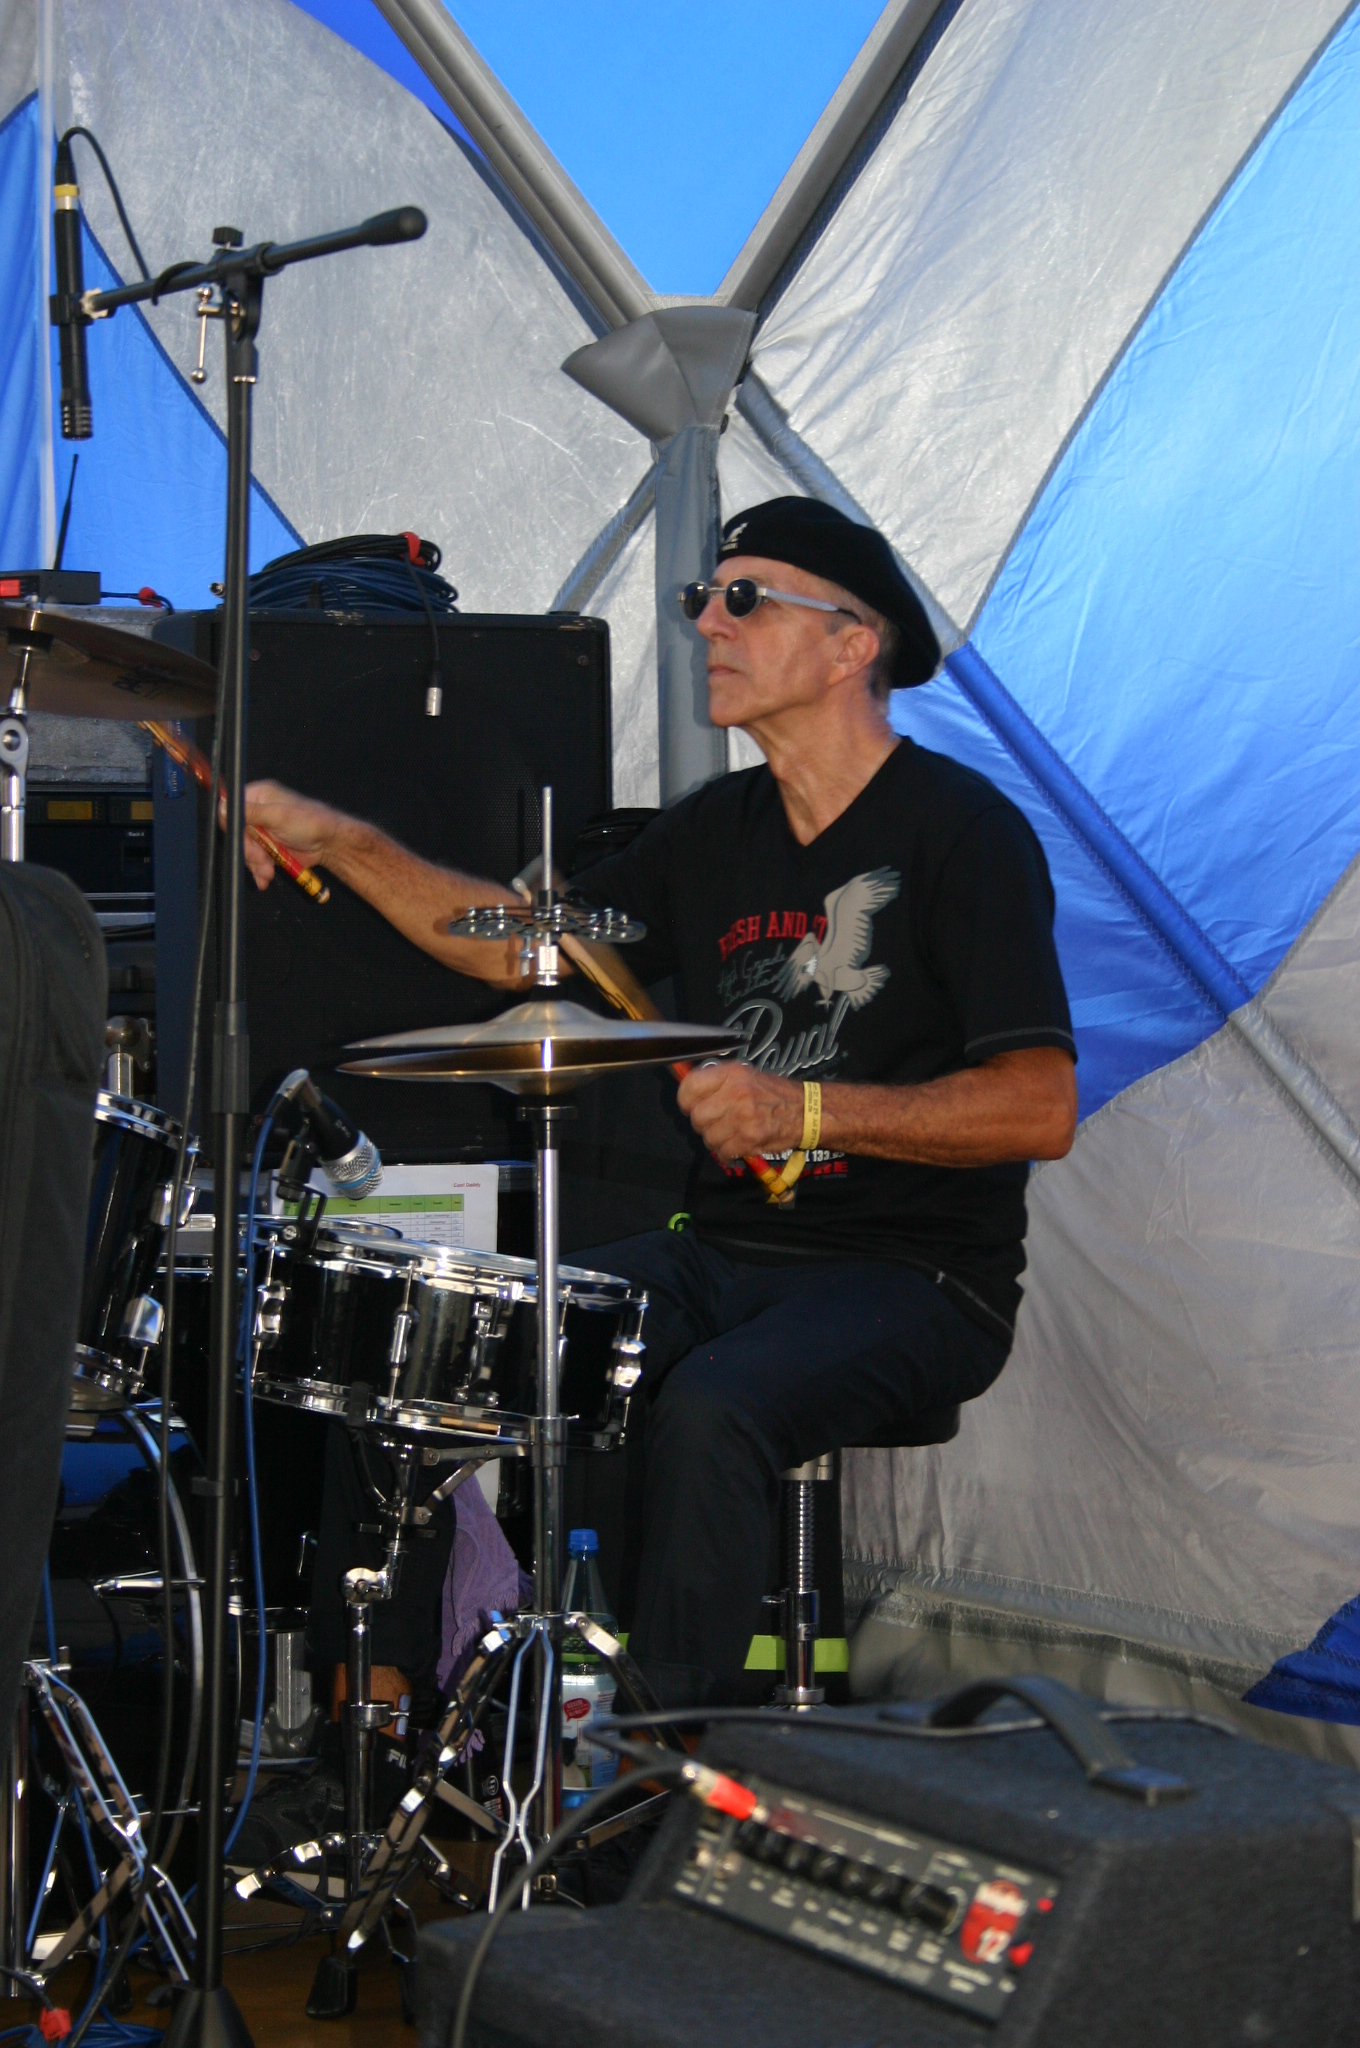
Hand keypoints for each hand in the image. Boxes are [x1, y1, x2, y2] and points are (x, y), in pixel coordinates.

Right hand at [240, 780, 344, 890]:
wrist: (330, 844)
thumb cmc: (309, 823)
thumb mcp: (277, 816)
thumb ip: (251, 812)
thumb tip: (224, 806)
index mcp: (259, 796)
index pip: (232, 807)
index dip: (234, 825)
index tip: (241, 839)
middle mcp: (258, 812)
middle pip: (238, 832)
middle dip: (249, 850)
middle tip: (260, 860)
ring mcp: (263, 831)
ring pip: (246, 849)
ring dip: (256, 863)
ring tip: (268, 873)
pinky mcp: (269, 847)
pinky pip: (256, 859)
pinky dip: (260, 870)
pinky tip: (265, 878)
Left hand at [676, 1062, 803, 1161]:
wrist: (807, 1111)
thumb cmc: (774, 1094)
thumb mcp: (746, 1075)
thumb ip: (718, 1082)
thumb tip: (689, 1092)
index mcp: (732, 1074)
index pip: (690, 1087)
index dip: (685, 1100)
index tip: (690, 1106)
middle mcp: (735, 1093)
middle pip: (697, 1117)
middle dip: (703, 1124)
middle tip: (715, 1123)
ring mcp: (743, 1117)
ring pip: (708, 1137)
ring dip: (716, 1140)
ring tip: (730, 1134)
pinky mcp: (750, 1138)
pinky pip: (723, 1151)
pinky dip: (728, 1152)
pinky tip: (738, 1144)